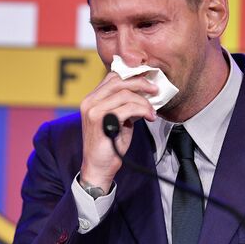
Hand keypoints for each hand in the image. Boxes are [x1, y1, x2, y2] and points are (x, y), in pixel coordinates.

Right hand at [79, 72, 157, 192]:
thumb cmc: (110, 144)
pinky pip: (127, 108)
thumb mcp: (118, 119)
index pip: (112, 77)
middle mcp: (89, 102)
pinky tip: (149, 117)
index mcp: (92, 99)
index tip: (147, 82)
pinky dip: (142, 110)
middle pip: (119, 81)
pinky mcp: (100, 121)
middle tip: (155, 90)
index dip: (132, 76)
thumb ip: (125, 104)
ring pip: (125, 94)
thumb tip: (144, 92)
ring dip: (144, 102)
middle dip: (140, 83)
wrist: (99, 167)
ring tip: (152, 112)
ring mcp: (93, 111)